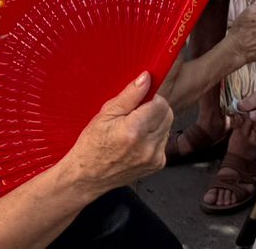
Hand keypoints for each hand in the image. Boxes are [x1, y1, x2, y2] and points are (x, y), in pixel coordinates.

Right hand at [61, 73, 171, 192]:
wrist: (89, 176)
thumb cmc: (92, 144)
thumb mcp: (105, 114)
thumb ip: (129, 95)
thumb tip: (146, 78)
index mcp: (133, 130)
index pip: (160, 103)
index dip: (150, 97)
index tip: (139, 100)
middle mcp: (147, 146)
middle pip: (167, 114)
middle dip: (154, 108)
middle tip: (135, 113)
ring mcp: (154, 158)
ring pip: (167, 126)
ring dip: (155, 122)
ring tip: (134, 128)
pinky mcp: (157, 164)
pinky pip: (163, 141)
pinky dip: (154, 137)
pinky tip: (138, 140)